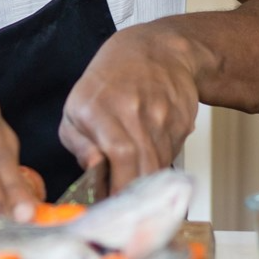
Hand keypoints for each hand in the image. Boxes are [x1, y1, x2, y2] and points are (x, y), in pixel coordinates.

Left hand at [60, 24, 202, 191]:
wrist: (157, 50)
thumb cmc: (109, 82)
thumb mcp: (76, 108)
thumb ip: (79, 145)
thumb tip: (93, 172)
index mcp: (99, 108)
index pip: (118, 155)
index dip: (118, 187)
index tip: (111, 206)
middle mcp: (133, 110)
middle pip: (143, 166)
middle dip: (133, 194)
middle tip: (124, 208)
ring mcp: (162, 114)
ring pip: (159, 165)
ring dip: (146, 181)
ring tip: (134, 182)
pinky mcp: (182, 121)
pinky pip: (172, 155)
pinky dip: (160, 164)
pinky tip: (150, 155)